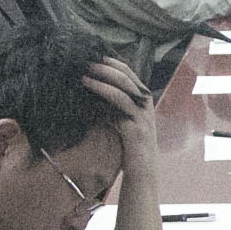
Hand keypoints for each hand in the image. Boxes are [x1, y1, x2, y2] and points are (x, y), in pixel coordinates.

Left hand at [81, 58, 156, 178]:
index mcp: (143, 100)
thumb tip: (91, 96)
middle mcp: (145, 103)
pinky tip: (89, 87)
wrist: (142, 172)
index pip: (128, 73)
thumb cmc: (129, 149)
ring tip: (84, 71)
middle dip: (105, 64)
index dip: (111, 63)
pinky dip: (103, 91)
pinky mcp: (136, 123)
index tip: (92, 56)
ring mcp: (143, 113)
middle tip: (85, 59)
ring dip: (102, 74)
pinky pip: (119, 101)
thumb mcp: (119, 122)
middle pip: (126, 74)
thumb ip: (111, 108)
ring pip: (124, 84)